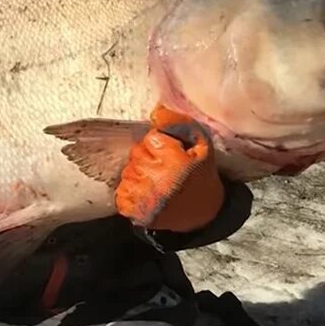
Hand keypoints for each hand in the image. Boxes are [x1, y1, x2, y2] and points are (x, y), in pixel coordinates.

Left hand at [115, 106, 224, 232]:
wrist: (203, 214)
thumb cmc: (202, 175)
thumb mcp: (201, 144)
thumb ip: (179, 123)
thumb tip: (155, 111)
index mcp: (174, 163)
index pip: (150, 138)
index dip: (161, 144)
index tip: (172, 155)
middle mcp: (156, 181)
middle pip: (136, 153)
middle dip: (148, 158)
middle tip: (166, 170)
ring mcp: (142, 199)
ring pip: (127, 170)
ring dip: (139, 174)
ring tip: (158, 183)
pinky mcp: (133, 211)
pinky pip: (121, 189)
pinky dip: (131, 190)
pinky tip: (149, 194)